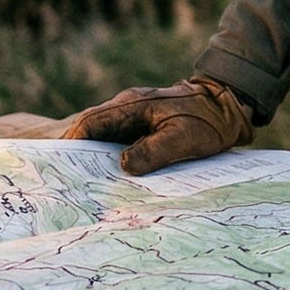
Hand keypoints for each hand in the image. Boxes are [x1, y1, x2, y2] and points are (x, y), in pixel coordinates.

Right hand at [61, 78, 254, 174]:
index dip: (72, 143)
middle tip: (67, 181)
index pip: (90, 123)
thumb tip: (123, 167)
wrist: (228, 104)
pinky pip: (119, 141)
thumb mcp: (183, 139)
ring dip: (94, 157)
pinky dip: (111, 157)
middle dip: (77, 154)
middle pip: (92, 130)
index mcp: (131, 105)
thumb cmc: (207, 120)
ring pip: (104, 136)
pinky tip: (112, 178)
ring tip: (84, 185)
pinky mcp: (144, 125)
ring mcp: (135, 115)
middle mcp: (128, 107)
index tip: (61, 166)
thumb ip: (152, 151)